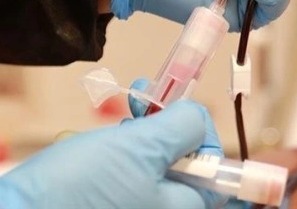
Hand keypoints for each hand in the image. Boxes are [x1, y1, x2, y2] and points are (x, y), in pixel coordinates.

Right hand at [0, 101, 224, 208]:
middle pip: (183, 167)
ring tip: (129, 104)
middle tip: (152, 99)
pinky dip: (120, 147)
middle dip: (168, 125)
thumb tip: (197, 116)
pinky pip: (126, 174)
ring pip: (152, 164)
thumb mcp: (142, 147)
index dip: (202, 137)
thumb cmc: (80, 189)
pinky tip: (105, 130)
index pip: (216, 176)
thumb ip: (181, 128)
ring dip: (143, 129)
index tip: (183, 112)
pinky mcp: (107, 206)